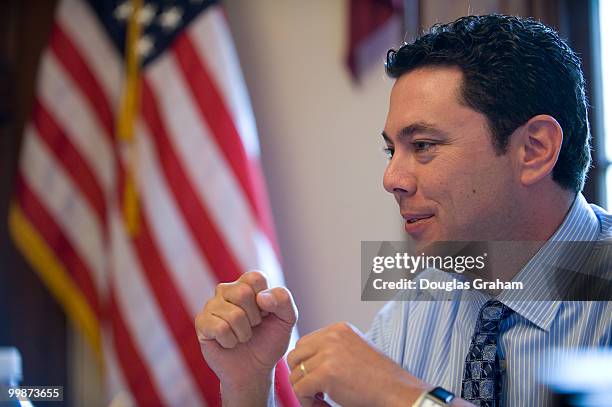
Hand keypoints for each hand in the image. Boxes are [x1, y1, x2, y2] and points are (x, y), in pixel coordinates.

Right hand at [195, 271, 297, 392]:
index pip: (255, 278)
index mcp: (247, 284)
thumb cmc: (269, 341)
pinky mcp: (202, 322)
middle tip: (253, 326)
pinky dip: (231, 341)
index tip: (267, 313)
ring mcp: (212, 305)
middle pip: (242, 293)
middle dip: (255, 318)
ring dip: (244, 333)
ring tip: (242, 337)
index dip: (267, 300)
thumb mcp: (287, 319)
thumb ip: (283, 301)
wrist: (254, 371)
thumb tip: (261, 297)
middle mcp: (227, 290)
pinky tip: (229, 343)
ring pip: (234, 315)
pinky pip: (220, 328)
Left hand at [287, 322, 430, 406]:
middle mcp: (332, 336)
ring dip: (304, 391)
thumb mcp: (353, 351)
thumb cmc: (378, 378)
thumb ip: (331, 350)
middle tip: (316, 392)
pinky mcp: (326, 372)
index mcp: (338, 329)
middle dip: (300, 376)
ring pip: (295, 374)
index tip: (318, 382)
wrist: (397, 392)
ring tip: (321, 400)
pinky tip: (323, 405)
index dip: (306, 365)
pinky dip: (307, 402)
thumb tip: (304, 361)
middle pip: (295, 356)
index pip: (305, 344)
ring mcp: (329, 353)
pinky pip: (300, 389)